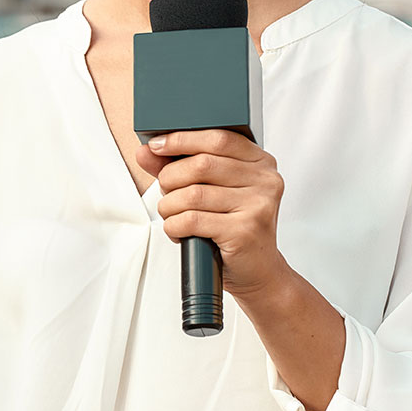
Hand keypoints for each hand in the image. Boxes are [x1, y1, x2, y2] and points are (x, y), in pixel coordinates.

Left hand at [134, 129, 286, 297]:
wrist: (258, 271)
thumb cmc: (234, 228)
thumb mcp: (211, 190)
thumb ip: (180, 167)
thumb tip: (146, 152)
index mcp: (260, 163)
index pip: (218, 138)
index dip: (182, 140)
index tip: (157, 146)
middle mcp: (265, 181)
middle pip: (202, 164)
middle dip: (171, 178)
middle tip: (167, 192)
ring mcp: (258, 206)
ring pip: (192, 194)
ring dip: (169, 206)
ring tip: (172, 215)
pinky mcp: (245, 231)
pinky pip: (192, 220)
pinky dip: (174, 225)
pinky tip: (179, 230)